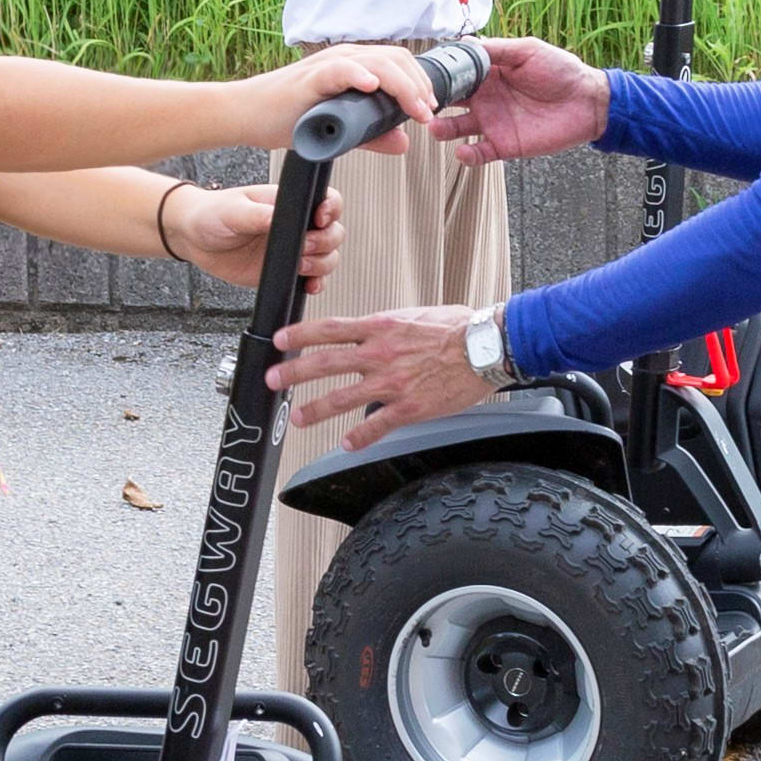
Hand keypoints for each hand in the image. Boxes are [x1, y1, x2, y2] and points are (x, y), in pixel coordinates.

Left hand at [164, 180, 346, 289]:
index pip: (327, 201)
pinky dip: (316, 284)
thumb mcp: (234, 210)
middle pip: (333, 233)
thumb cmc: (212, 214)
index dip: (331, 210)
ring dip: (322, 264)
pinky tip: (308, 286)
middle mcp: (296, 226)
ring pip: (328, 258)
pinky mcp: (285, 271)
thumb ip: (258, 215)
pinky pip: (312, 279)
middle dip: (325, 242)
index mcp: (289, 203)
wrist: (193, 239)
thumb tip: (279, 219)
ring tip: (301, 267)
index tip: (320, 219)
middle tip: (304, 247)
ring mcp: (293, 250)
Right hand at [220, 41, 439, 148]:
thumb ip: (370, 135)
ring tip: (413, 107)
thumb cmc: (286, 117)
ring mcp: (328, 65)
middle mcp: (345, 59)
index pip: (399, 63)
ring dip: (402, 85)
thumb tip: (403, 142)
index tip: (429, 109)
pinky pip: (340, 70)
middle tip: (427, 113)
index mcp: (355, 66)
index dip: (420, 83)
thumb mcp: (338, 128)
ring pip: (377, 61)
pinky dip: (360, 75)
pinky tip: (372, 87)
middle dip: (419, 86)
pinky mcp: (310, 77)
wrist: (246, 114)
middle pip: (396, 59)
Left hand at [274, 301, 499, 448]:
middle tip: (273, 379)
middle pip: (325, 362)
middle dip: (293, 371)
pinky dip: (359, 437)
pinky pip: (376, 426)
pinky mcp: (408, 407)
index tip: (279, 338)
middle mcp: (380, 353)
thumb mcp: (416, 316)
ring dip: (316, 410)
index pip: (330, 329)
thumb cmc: (459, 328)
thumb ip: (390, 326)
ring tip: (298, 418)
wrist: (487, 346)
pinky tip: (346, 445)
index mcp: (381, 326)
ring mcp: (392, 382)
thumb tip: (376, 329)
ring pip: (343, 398)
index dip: (300, 334)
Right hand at [432, 36, 607, 160]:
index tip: (426, 75)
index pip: (456, 74)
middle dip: (432, 102)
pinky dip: (467, 155)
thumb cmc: (561, 71)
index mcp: (488, 74)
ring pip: (456, 128)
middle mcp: (485, 98)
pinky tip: (462, 152)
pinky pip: (478, 153)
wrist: (588, 102)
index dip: (440, 75)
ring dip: (442, 129)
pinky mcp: (503, 145)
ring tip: (435, 127)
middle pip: (449, 101)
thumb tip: (464, 42)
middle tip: (422, 103)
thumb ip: (497, 49)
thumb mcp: (528, 50)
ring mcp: (492, 122)